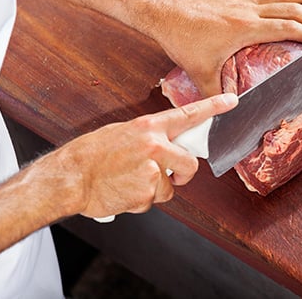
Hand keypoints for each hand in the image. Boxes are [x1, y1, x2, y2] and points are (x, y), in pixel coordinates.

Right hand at [56, 93, 237, 218]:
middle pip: (190, 163)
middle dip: (184, 173)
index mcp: (148, 127)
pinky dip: (140, 201)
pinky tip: (123, 191)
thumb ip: (148, 137)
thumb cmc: (92, 154)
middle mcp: (155, 145)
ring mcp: (152, 170)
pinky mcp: (146, 193)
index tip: (231, 100)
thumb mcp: (122, 133)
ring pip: (168, 187)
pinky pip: (152, 201)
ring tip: (128, 182)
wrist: (70, 177)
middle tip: (171, 175)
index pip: (188, 114)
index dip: (213, 107)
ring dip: (153, 189)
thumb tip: (165, 144)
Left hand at [147, 0, 301, 96]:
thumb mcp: (200, 72)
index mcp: (247, 28)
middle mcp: (250, 12)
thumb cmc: (183, 40)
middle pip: (292, 9)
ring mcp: (243, 4)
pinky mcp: (235, 1)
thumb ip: (214, 96)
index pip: (288, 28)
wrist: (164, 13)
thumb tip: (223, 117)